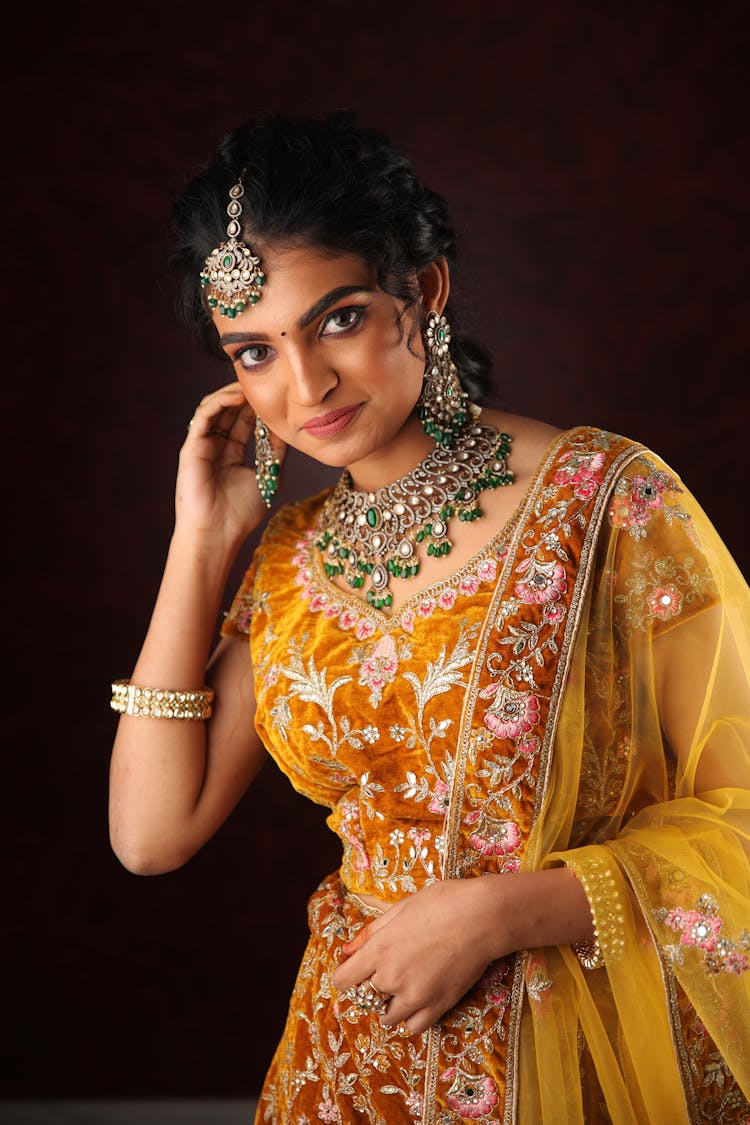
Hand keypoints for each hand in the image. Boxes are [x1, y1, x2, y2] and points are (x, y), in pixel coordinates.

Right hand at [176, 382, 285, 543]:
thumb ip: (276, 452)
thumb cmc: (240, 514)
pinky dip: (220, 402)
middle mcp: (214, 447)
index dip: (258, 407)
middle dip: (246, 395)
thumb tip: (289, 427)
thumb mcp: (268, 476)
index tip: (277, 395)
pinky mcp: (191, 447)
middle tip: (265, 382)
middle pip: (229, 411)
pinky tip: (238, 396)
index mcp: (230, 454)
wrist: (218, 534)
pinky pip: (204, 415)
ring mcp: (202, 445)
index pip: (244, 422)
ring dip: (233, 393)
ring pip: (215, 408)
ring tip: (252, 386)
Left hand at [332, 879, 507, 1034]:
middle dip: (371, 987)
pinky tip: (418, 1000)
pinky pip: (413, 1027)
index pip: (343, 980)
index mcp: (379, 950)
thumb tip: (346, 951)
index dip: (347, 975)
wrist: (482, 917)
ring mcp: (415, 995)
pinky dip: (411, 1018)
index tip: (355, 970)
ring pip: (387, 1018)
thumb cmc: (441, 903)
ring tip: (404, 986)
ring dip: (390, 1005)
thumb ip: (370, 932)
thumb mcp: (400, 909)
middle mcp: (392, 977)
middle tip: (388, 971)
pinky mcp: (438, 1006)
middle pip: (365, 998)